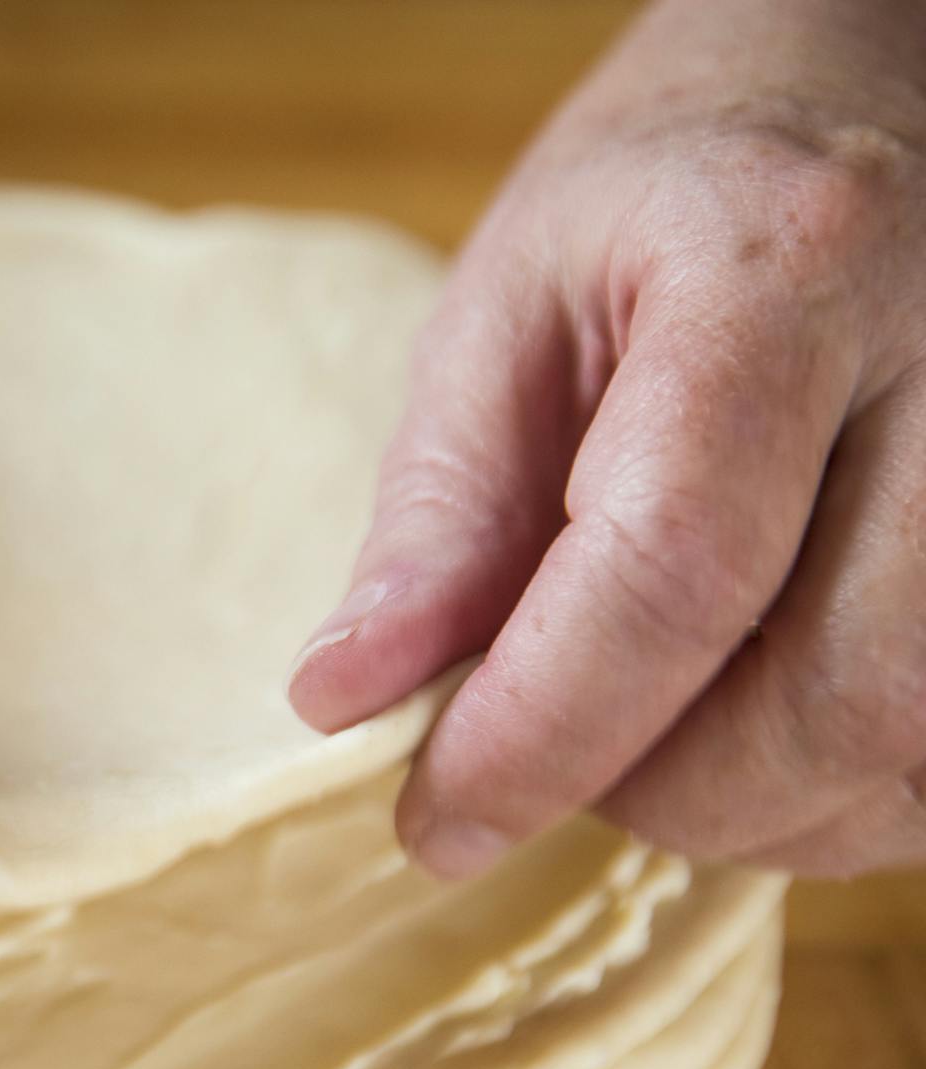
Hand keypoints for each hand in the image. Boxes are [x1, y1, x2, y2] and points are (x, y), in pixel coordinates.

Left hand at [288, 0, 925, 879]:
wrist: (858, 102)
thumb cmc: (663, 207)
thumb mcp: (507, 313)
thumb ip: (440, 516)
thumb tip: (348, 701)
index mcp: (784, 276)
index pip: (672, 569)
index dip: (539, 734)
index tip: (432, 819)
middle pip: (840, 696)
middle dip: (660, 790)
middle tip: (548, 756)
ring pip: (919, 746)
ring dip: (757, 807)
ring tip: (647, 727)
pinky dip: (840, 791)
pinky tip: (755, 726)